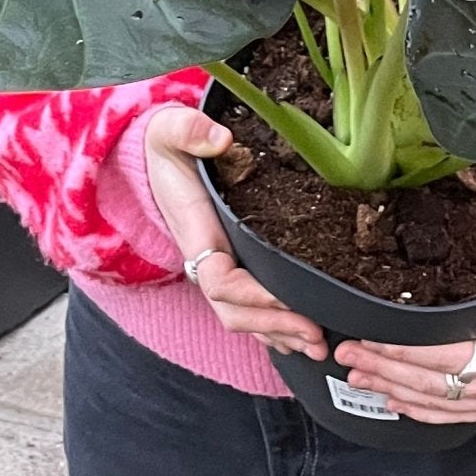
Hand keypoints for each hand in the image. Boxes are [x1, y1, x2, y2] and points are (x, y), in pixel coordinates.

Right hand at [143, 107, 326, 359]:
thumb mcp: (171, 130)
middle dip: (274, 326)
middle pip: (235, 310)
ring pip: (243, 316)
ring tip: (318, 345)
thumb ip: (190, 130)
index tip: (289, 297)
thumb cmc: (168, 146)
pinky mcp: (230, 265)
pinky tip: (301, 335)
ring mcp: (217, 266)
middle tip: (317, 335)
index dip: (253, 295)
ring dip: (279, 334)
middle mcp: (206, 258)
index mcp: (197, 232)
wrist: (157, 158)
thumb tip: (221, 138)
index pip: (220, 280)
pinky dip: (273, 327)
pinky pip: (249, 307)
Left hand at [333, 266, 475, 423]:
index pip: (451, 357)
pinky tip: (392, 400)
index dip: (408, 351)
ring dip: (392, 389)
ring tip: (355, 373)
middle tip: (346, 353)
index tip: (373, 338)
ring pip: (435, 401)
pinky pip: (450, 412)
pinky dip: (417, 409)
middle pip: (433, 384)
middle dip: (386, 369)